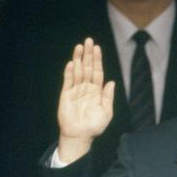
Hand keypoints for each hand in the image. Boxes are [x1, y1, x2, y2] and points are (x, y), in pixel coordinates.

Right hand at [57, 37, 115, 162]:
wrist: (80, 136)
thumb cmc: (94, 126)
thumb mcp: (106, 112)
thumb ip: (108, 97)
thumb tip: (111, 82)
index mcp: (96, 91)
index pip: (97, 72)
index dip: (97, 60)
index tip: (97, 48)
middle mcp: (86, 88)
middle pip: (87, 68)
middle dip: (88, 55)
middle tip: (88, 41)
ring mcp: (75, 90)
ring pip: (77, 71)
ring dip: (78, 59)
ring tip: (79, 47)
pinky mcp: (65, 95)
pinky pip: (68, 81)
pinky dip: (69, 72)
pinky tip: (71, 63)